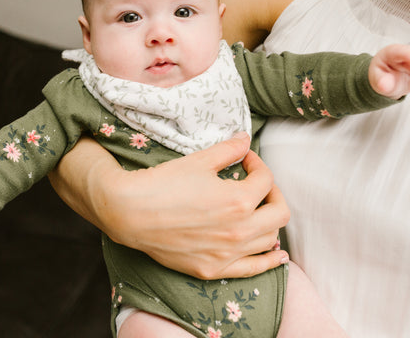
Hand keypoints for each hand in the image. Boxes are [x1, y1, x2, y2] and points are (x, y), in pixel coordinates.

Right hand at [50, 133, 289, 279]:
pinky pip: (254, 268)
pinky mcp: (213, 269)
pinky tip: (277, 254)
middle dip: (273, 192)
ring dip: (270, 221)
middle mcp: (239, 231)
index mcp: (238, 200)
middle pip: (279, 212)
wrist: (130, 213)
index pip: (266, 179)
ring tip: (260, 211)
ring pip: (270, 239)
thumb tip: (246, 139)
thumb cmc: (163, 184)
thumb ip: (229, 149)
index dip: (258, 164)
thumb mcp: (199, 161)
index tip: (245, 159)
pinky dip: (269, 260)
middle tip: (257, 183)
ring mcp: (227, 254)